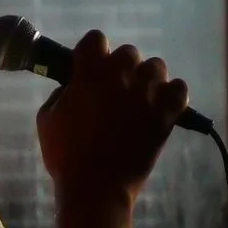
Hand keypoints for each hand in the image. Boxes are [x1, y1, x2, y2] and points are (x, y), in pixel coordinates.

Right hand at [34, 31, 188, 207]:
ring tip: (140, 100)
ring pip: (156, 67)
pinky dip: (171, 95)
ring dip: (147, 79)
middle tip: (115, 91)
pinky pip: (179, 88)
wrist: (97, 188)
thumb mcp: (47, 119)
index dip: (93, 53)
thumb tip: (74, 86)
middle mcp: (121, 75)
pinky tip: (161, 108)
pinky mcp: (167, 113)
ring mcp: (147, 93)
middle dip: (121, 69)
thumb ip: (61, 94)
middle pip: (128, 53)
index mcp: (89, 73)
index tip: (90, 68)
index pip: (95, 39)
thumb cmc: (66, 156)